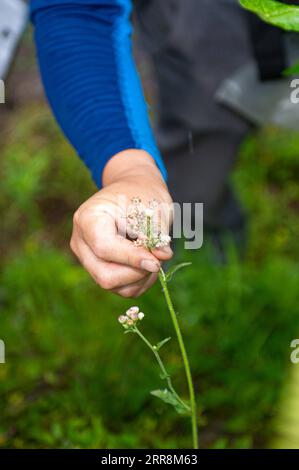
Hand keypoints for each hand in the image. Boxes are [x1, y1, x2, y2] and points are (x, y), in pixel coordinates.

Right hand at [70, 150, 172, 296]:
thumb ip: (157, 234)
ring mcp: (87, 259)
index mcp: (88, 218)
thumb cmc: (142, 195)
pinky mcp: (99, 271)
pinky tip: (149, 264)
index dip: (131, 258)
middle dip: (136, 272)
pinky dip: (139, 282)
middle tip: (159, 260)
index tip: (156, 262)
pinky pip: (120, 289)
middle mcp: (81, 241)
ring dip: (141, 278)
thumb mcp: (153, 208)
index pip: (104, 247)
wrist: (134, 191)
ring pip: (113, 285)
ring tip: (156, 258)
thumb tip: (163, 257)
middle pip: (104, 274)